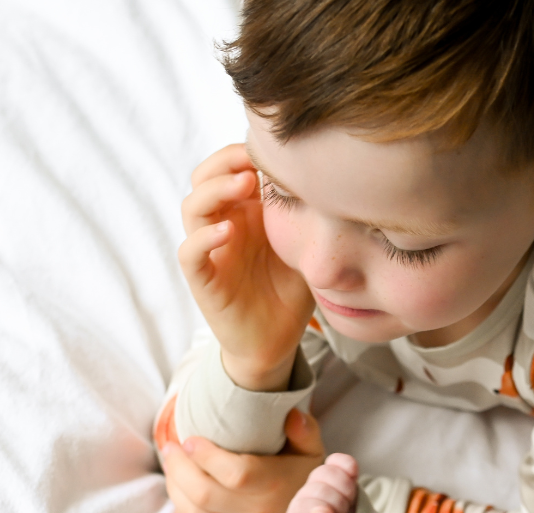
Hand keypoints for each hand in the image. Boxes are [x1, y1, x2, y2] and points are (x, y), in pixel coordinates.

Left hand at [163, 408, 324, 512]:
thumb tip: (290, 415)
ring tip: (171, 468)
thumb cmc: (301, 476)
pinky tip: (180, 493)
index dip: (204, 456)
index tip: (189, 440)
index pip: (232, 473)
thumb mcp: (310, 450)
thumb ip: (304, 429)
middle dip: (179, 469)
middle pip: (204, 494)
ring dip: (175, 489)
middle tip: (170, 449)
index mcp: (273, 486)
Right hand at [178, 143, 314, 390]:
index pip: (231, 166)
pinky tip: (227, 232)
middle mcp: (224, 225)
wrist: (276, 343)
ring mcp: (210, 251)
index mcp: (246, 213)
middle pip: (205, 176)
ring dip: (215, 190)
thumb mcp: (307, 249)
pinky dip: (203, 238)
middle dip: (226, 161)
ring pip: (193, 207)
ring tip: (245, 185)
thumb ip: (313, 218)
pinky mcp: (203, 281)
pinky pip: (190, 253)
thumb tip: (343, 183)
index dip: (245, 151)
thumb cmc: (289, 292)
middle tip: (255, 159)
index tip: (276, 148)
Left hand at [286, 454, 359, 512]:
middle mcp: (303, 496)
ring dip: (346, 489)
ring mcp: (317, 481)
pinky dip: (347, 465)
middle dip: (339, 505)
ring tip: (346, 503)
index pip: (309, 505)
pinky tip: (352, 475)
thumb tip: (321, 511)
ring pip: (330, 472)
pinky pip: (338, 460)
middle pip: (321, 488)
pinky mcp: (333, 471)